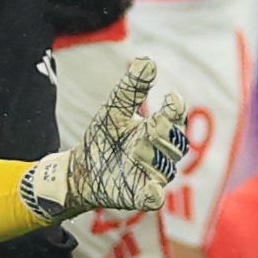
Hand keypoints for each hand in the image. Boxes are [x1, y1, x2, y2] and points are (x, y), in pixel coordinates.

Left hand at [20, 58, 190, 218]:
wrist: (81, 168)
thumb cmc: (104, 137)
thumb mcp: (114, 110)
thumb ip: (131, 89)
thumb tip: (147, 61)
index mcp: (156, 130)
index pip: (174, 119)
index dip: (175, 110)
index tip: (172, 99)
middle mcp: (159, 154)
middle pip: (175, 144)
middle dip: (163, 134)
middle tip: (150, 128)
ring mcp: (152, 176)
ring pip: (165, 168)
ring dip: (152, 158)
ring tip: (135, 150)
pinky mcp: (140, 195)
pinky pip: (154, 196)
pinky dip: (154, 194)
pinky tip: (151, 190)